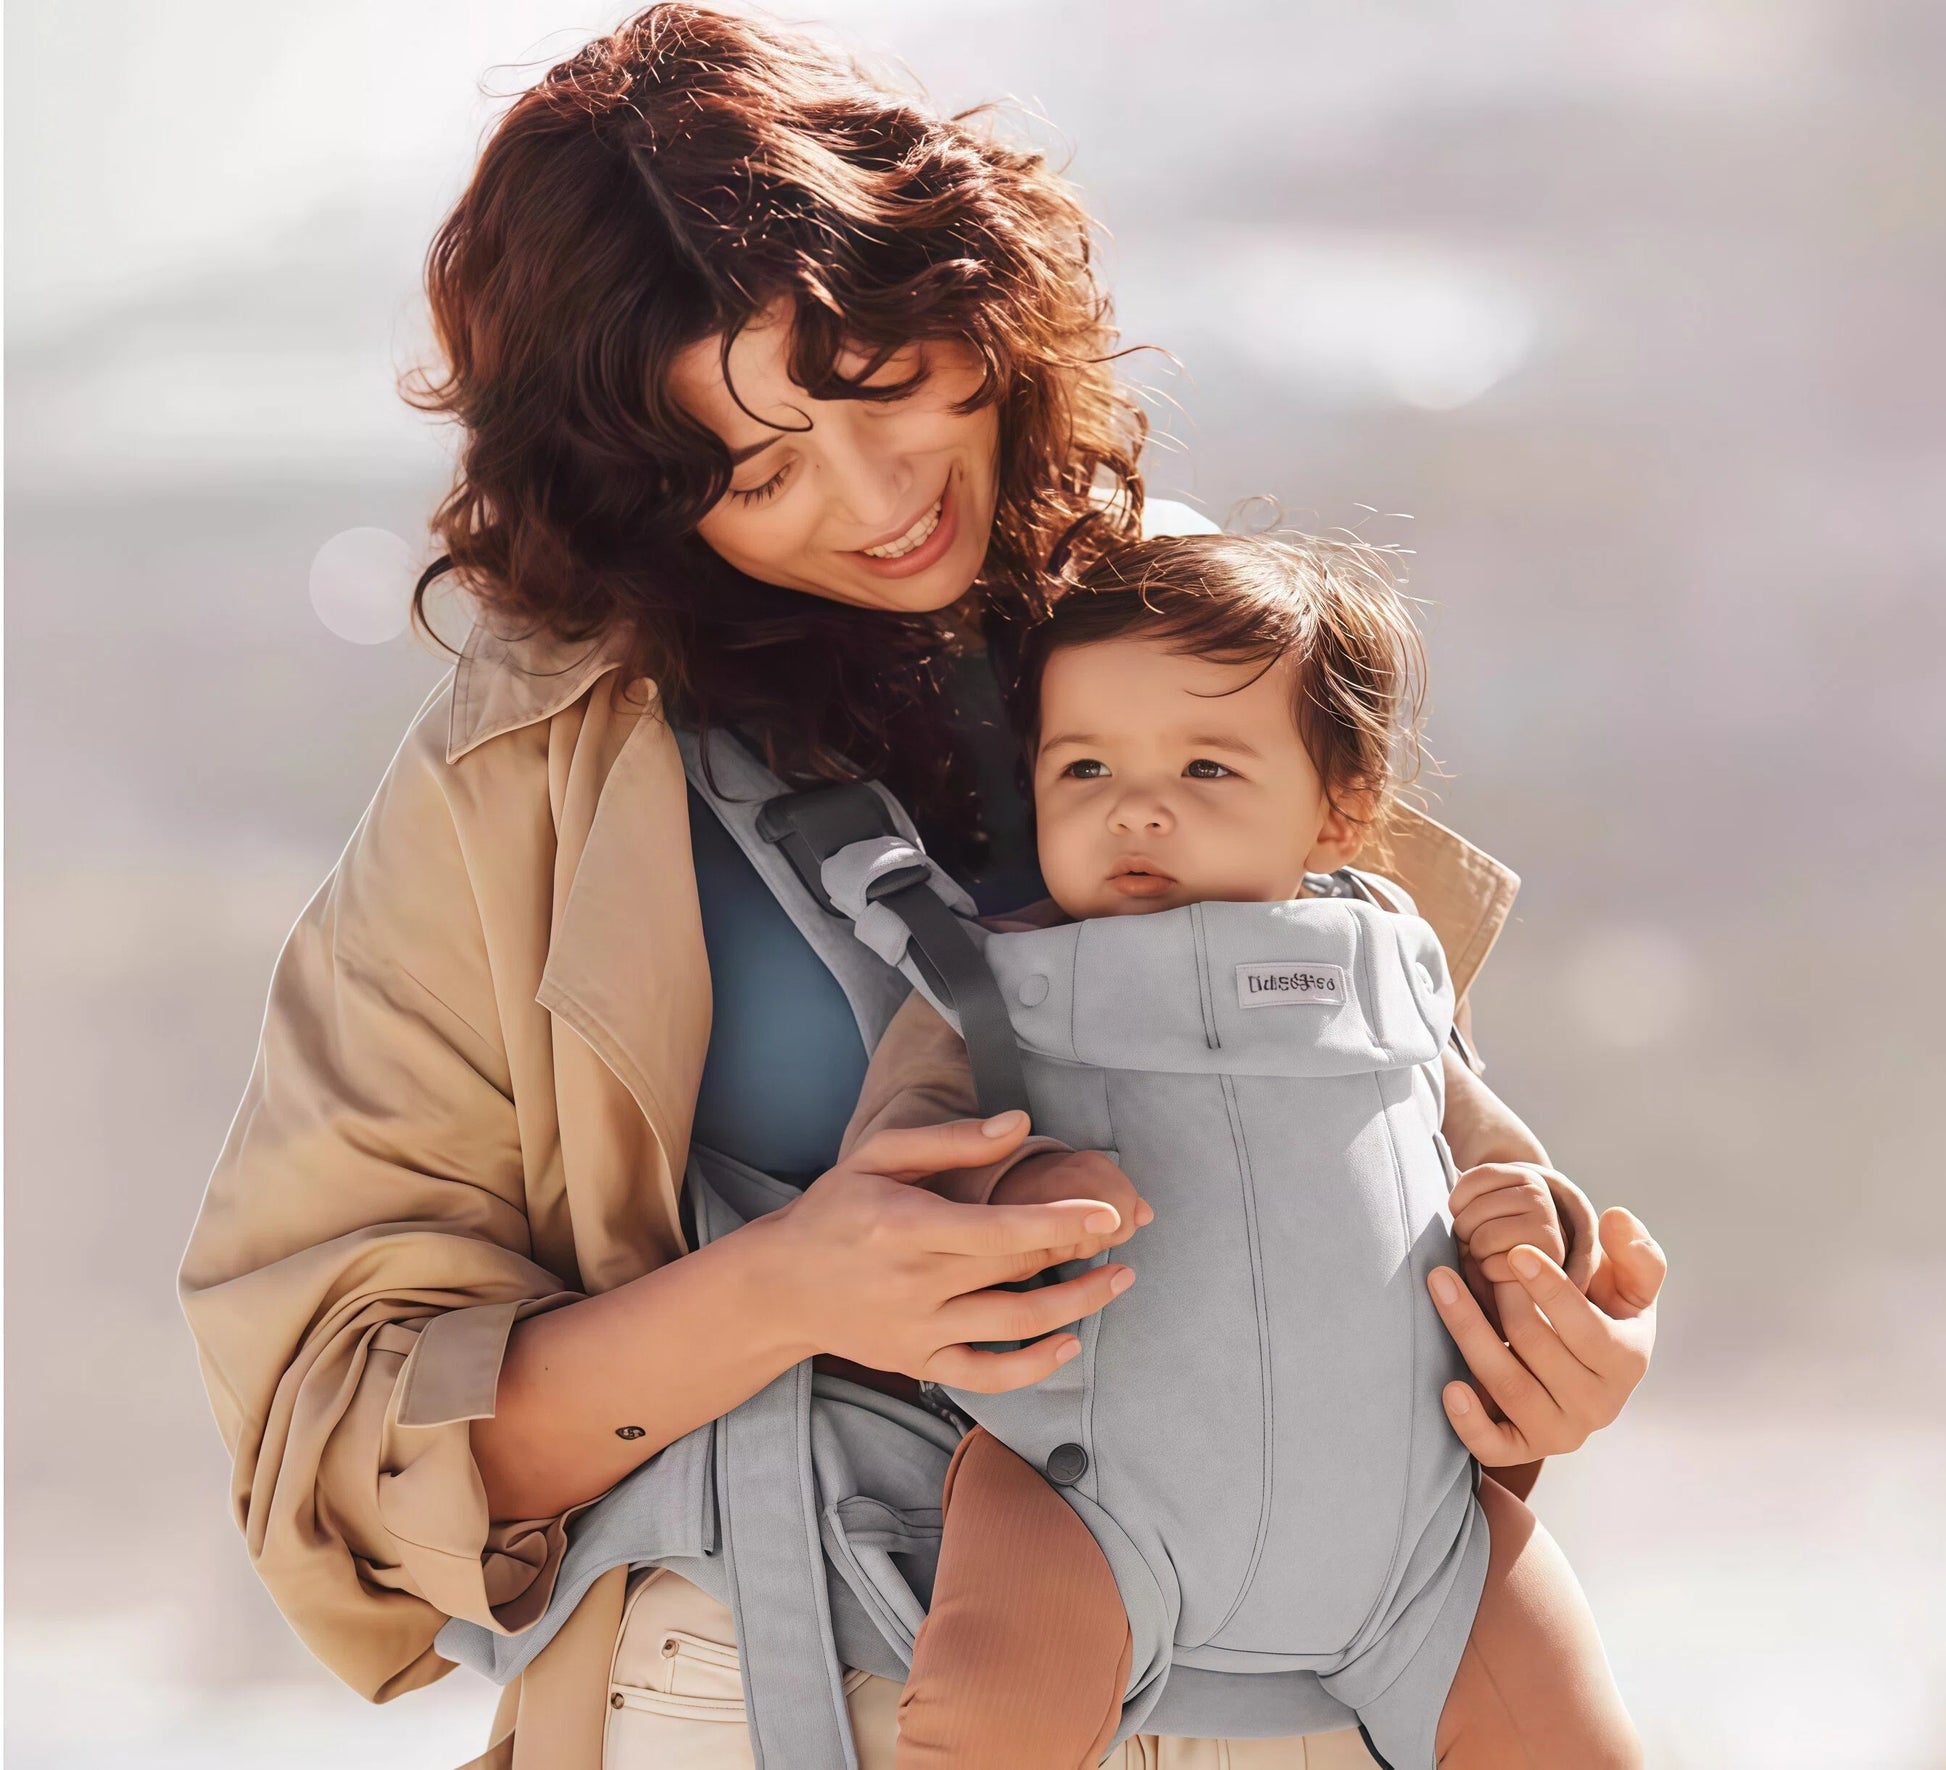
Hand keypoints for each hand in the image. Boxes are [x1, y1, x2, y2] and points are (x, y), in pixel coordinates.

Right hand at [765, 1112, 1137, 1393]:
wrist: (779, 1286)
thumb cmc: (834, 1211)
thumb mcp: (879, 1158)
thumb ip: (951, 1141)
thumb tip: (1019, 1124)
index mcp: (909, 1226)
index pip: (1002, 1228)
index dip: (1063, 1222)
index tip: (1111, 1213)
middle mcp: (916, 1284)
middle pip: (1018, 1270)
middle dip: (1079, 1251)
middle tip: (1124, 1233)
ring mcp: (919, 1330)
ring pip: (1016, 1326)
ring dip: (1077, 1305)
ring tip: (1117, 1281)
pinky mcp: (918, 1363)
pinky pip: (988, 1377)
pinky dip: (1035, 1366)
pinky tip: (1068, 1342)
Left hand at [1426, 1207, 1664, 1466]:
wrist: (1582, 1369)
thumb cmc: (1603, 1315)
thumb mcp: (1631, 1286)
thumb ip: (1636, 1254)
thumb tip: (1618, 1219)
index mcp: (1626, 1361)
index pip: (1586, 1329)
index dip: (1550, 1289)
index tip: (1516, 1252)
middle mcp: (1598, 1404)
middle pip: (1536, 1347)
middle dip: (1502, 1298)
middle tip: (1471, 1258)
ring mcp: (1560, 1431)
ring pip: (1506, 1385)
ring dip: (1468, 1331)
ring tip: (1440, 1283)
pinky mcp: (1524, 1448)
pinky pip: (1494, 1447)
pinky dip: (1469, 1422)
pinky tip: (1448, 1387)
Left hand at [1450, 1161, 1566, 1290]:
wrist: (1534, 1273)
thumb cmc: (1498, 1236)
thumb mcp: (1486, 1206)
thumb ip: (1469, 1193)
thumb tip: (1446, 1175)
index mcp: (1525, 1176)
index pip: (1473, 1179)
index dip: (1457, 1202)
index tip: (1462, 1214)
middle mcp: (1540, 1196)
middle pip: (1476, 1210)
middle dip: (1465, 1230)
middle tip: (1476, 1239)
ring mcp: (1546, 1226)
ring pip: (1484, 1238)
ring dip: (1476, 1252)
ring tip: (1487, 1252)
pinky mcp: (1545, 1260)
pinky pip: (1494, 1265)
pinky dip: (1488, 1271)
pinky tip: (1500, 1269)